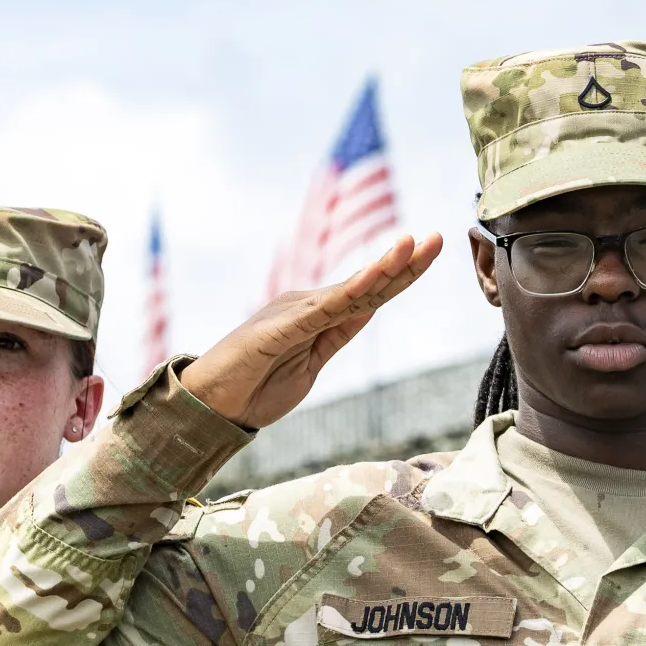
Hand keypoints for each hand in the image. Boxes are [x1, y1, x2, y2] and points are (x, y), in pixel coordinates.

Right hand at [181, 233, 441, 427]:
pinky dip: (347, 294)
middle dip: (404, 263)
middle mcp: (305, 305)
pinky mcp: (277, 329)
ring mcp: (291, 313)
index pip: (369, 294)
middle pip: (365, 285)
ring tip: (412, 245)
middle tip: (438, 238)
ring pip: (347, 292)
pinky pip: (320, 312)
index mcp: (315, 315)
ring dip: (381, 269)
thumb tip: (369, 309)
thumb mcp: (310, 364)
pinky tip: (371, 279)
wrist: (207, 407)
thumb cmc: (254, 389)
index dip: (402, 274)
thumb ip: (336, 334)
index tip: (432, 250)